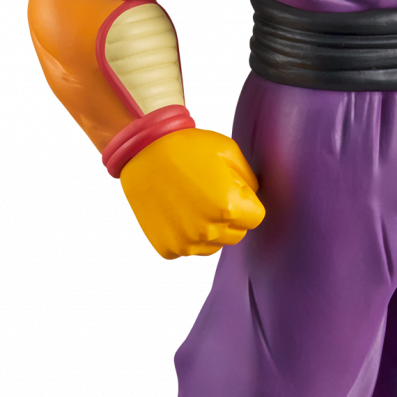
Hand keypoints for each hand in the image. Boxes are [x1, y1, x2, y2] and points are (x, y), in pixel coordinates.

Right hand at [119, 128, 266, 259]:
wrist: (141, 152)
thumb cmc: (186, 147)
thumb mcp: (228, 151)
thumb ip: (248, 179)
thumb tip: (251, 196)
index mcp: (229, 208)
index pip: (255, 218)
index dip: (246, 201)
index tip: (231, 190)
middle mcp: (209, 231)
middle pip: (236, 234)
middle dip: (230, 218)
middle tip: (210, 196)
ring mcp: (185, 243)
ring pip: (213, 245)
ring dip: (209, 229)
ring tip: (192, 204)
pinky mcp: (166, 248)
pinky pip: (187, 249)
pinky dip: (185, 236)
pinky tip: (176, 213)